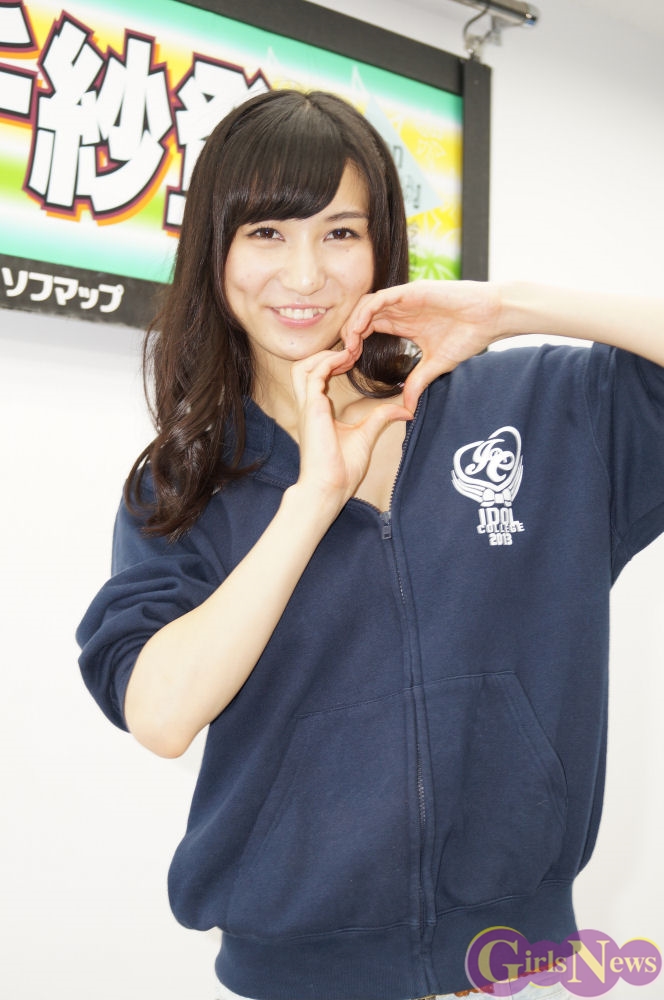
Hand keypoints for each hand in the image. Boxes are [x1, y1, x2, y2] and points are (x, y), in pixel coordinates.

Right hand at [290, 348, 411, 515]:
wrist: (329, 487)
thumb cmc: (341, 469)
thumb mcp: (366, 435)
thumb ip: (381, 417)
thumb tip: (405, 411)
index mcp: (317, 412)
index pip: (314, 378)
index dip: (330, 363)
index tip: (352, 358)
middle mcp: (308, 407)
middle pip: (301, 368)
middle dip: (323, 355)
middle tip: (349, 352)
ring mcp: (308, 407)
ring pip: (301, 367)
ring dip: (322, 356)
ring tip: (347, 353)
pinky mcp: (312, 409)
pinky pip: (314, 375)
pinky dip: (328, 362)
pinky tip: (346, 360)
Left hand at [342, 280, 503, 411]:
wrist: (491, 317)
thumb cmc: (468, 335)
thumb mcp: (436, 365)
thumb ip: (418, 382)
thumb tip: (408, 409)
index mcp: (403, 323)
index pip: (368, 328)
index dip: (356, 344)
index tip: (350, 364)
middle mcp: (400, 309)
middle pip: (362, 316)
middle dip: (349, 335)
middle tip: (345, 356)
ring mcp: (405, 298)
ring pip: (367, 305)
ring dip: (354, 323)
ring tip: (351, 344)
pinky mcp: (412, 291)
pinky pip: (381, 298)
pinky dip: (367, 312)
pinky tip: (361, 330)